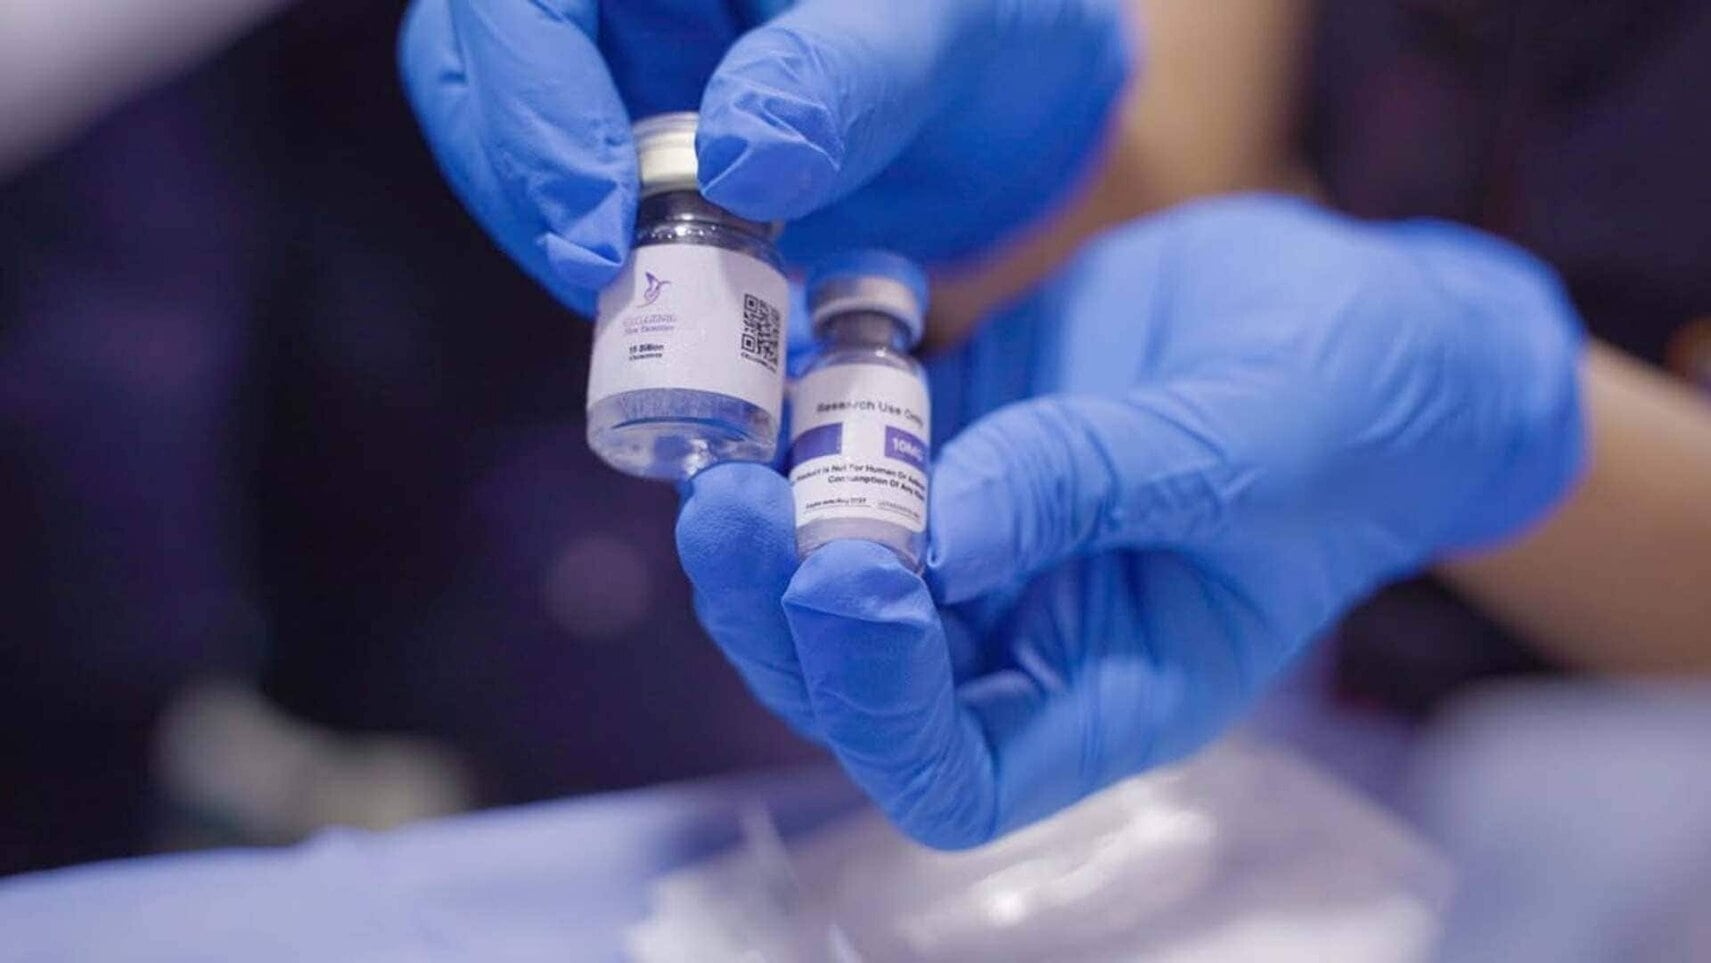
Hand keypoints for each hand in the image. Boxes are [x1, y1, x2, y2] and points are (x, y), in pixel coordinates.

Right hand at [397, 0, 1132, 312]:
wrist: (1034, 101)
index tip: (598, 222)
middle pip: (483, 55)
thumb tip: (733, 156)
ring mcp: (627, 55)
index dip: (530, 99)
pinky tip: (674, 302)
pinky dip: (606, 256)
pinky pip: (579, 193)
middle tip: (597, 279)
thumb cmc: (1006, 27)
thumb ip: (849, 72)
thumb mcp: (951, 29)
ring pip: (512, 128)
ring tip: (642, 302)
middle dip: (519, 170)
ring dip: (552, 223)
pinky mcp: (646, 135)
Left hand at [677, 196, 1584, 847]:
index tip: (848, 579)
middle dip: (777, 605)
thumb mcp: (1249, 450)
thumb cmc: (1355, 422)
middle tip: (726, 504)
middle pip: (852, 678)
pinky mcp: (957, 447)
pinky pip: (844, 458)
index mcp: (1107, 690)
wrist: (1358, 324)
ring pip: (826, 571)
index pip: (949, 772)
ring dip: (762, 518)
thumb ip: (1092, 483)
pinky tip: (769, 361)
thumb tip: (929, 530)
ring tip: (722, 440)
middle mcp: (1023, 636)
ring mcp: (980, 543)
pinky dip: (794, 423)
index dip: (874, 703)